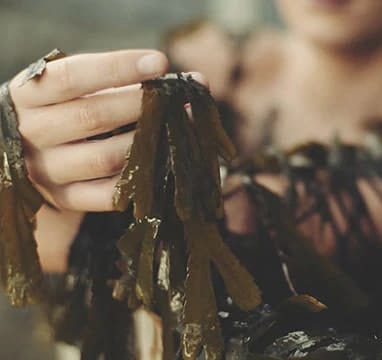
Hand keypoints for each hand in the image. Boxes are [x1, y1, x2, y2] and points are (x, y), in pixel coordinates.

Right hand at [9, 49, 167, 210]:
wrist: (30, 157)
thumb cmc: (64, 110)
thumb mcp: (74, 89)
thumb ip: (121, 81)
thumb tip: (191, 81)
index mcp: (29, 95)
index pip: (72, 76)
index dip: (118, 68)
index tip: (160, 63)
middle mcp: (33, 132)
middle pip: (92, 117)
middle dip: (141, 104)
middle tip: (176, 97)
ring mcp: (48, 171)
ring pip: (106, 158)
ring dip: (149, 143)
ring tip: (178, 128)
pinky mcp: (66, 198)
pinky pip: (109, 194)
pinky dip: (139, 180)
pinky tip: (163, 164)